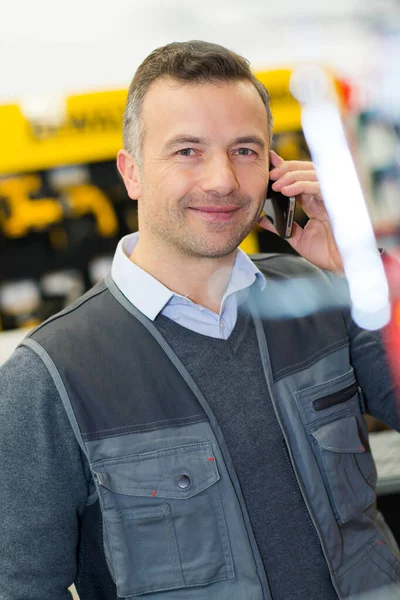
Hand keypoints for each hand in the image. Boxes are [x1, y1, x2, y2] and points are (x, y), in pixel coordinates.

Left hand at [258, 150, 342, 273]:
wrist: (341, 264)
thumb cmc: (326, 253)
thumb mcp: (296, 238)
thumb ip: (280, 227)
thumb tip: (262, 219)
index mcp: (316, 203)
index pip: (300, 179)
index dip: (286, 169)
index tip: (270, 164)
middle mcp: (324, 196)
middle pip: (308, 170)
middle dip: (287, 168)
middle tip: (270, 174)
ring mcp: (332, 197)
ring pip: (313, 174)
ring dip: (291, 175)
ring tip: (276, 183)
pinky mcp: (337, 201)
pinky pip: (318, 186)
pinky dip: (301, 185)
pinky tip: (287, 191)